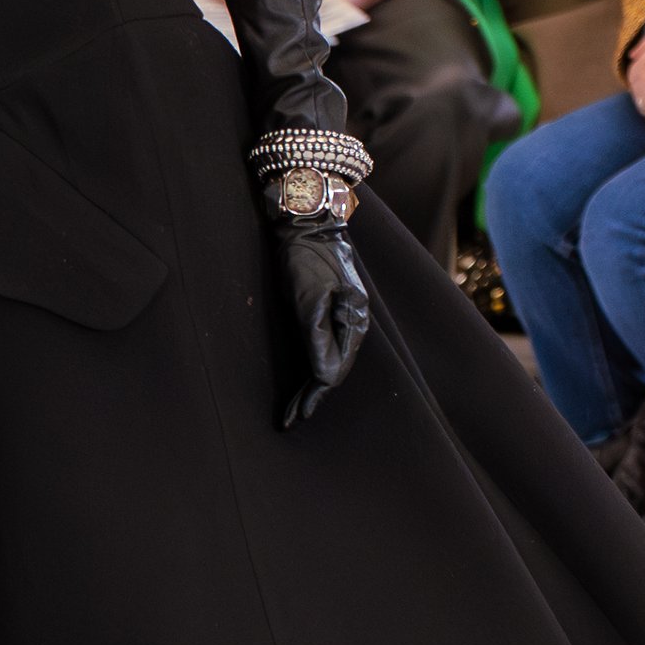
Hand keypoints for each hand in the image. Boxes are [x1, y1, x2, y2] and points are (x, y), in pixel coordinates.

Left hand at [275, 217, 369, 424]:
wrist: (307, 224)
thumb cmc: (307, 259)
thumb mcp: (309, 298)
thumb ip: (317, 338)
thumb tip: (324, 377)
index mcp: (353, 322)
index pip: (336, 370)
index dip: (316, 395)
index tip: (298, 414)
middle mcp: (351, 323)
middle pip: (334, 370)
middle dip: (313, 397)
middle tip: (291, 420)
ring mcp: (341, 318)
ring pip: (328, 361)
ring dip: (311, 386)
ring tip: (294, 409)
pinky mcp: (327, 311)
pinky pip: (321, 347)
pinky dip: (311, 367)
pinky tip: (303, 379)